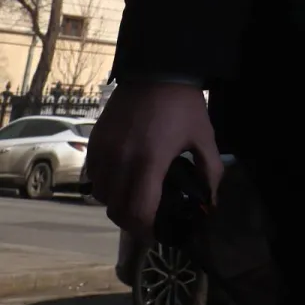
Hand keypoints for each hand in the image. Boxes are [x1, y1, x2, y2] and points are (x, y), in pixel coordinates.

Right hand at [86, 81, 222, 240]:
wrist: (157, 70)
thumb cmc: (184, 105)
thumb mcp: (204, 137)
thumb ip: (210, 171)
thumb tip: (211, 202)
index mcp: (150, 161)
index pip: (138, 211)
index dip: (146, 230)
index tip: (158, 233)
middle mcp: (121, 160)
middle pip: (116, 210)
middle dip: (132, 221)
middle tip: (149, 219)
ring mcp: (104, 151)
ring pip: (101, 195)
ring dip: (117, 204)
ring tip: (136, 199)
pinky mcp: (94, 142)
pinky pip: (93, 175)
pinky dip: (105, 185)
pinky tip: (123, 179)